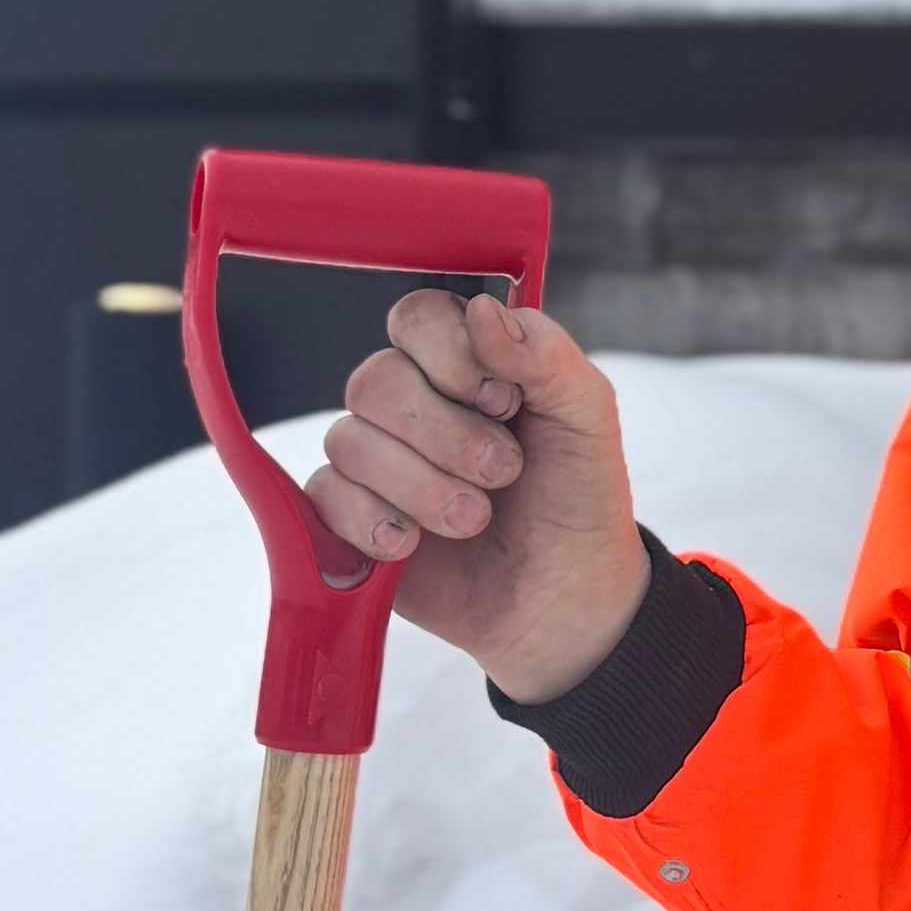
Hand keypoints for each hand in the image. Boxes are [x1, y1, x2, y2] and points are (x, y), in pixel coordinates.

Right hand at [309, 290, 648, 709]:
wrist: (565, 600)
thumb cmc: (578, 500)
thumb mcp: (587, 417)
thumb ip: (544, 354)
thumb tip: (481, 309)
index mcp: (466, 363)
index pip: (418, 318)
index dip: (451, 356)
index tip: (504, 402)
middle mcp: (413, 404)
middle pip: (376, 379)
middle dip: (445, 434)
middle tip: (503, 472)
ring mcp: (378, 460)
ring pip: (349, 440)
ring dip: (422, 486)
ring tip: (475, 518)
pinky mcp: (350, 519)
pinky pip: (324, 497)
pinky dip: (373, 522)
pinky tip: (412, 545)